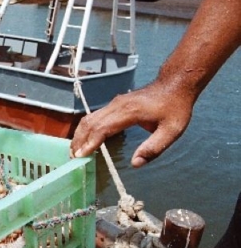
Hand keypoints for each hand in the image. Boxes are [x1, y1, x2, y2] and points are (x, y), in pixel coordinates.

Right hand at [70, 82, 193, 166]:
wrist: (175, 84)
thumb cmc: (175, 108)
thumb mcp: (172, 131)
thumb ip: (154, 148)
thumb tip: (135, 164)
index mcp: (129, 112)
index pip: (102, 128)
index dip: (90, 143)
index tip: (81, 156)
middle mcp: (116, 106)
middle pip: (90, 123)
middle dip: (79, 141)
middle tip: (73, 158)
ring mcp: (114, 103)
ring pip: (89, 118)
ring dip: (80, 134)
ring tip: (75, 150)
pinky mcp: (114, 104)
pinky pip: (94, 116)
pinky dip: (86, 129)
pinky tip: (85, 139)